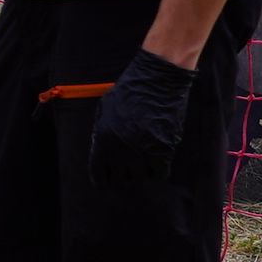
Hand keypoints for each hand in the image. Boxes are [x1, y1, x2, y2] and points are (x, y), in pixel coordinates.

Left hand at [84, 49, 198, 193]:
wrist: (157, 80)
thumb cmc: (129, 91)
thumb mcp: (105, 109)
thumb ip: (100, 131)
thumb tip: (100, 151)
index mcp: (102, 139)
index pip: (98, 175)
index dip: (103, 180)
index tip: (107, 181)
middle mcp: (120, 149)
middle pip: (120, 180)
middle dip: (123, 175)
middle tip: (128, 167)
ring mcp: (143, 151)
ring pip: (140, 178)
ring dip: (141, 172)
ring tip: (144, 159)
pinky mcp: (164, 150)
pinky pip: (159, 173)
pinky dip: (158, 169)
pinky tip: (158, 159)